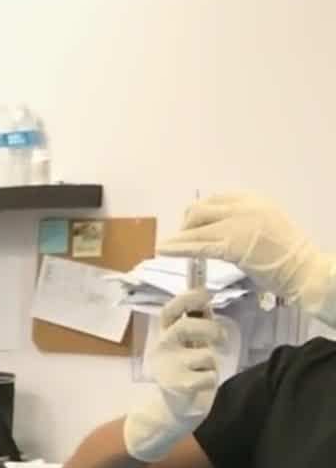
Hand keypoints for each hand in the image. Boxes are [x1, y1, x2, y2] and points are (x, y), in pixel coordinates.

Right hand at [123, 288, 225, 462]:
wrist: (172, 409)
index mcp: (165, 335)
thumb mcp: (189, 345)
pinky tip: (200, 384)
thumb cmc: (185, 371)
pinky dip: (210, 380)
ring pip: (204, 354)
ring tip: (203, 370)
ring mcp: (168, 367)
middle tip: (220, 338)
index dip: (186, 298)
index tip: (205, 293)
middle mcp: (162, 348)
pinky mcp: (178, 385)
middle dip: (210, 329)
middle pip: (185, 326)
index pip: (170, 311)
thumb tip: (206, 302)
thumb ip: (197, 325)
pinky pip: (208, 375)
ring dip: (212, 363)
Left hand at [160, 191, 335, 322]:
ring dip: (179, 238)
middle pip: (200, 209)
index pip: (215, 199)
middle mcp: (244, 207)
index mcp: (253, 199)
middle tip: (183, 239)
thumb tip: (216, 226)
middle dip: (187, 224)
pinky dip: (178, 248)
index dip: (199, 213)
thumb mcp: (266, 223)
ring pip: (196, 227)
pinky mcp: (231, 246)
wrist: (304, 268)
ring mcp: (237, 225)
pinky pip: (197, 245)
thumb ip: (242, 220)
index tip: (193, 224)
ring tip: (165, 247)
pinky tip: (163, 250)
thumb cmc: (287, 253)